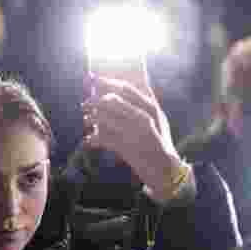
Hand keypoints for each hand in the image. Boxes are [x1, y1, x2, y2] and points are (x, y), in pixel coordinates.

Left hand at [82, 74, 184, 194]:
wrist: (165, 170)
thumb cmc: (158, 141)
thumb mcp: (158, 120)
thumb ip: (144, 104)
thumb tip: (121, 89)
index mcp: (151, 108)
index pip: (127, 89)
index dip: (109, 83)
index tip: (96, 79)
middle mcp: (143, 118)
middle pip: (112, 102)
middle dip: (95, 102)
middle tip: (85, 104)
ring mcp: (135, 133)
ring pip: (105, 119)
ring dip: (92, 119)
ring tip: (86, 120)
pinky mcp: (127, 148)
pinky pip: (104, 139)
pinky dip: (94, 139)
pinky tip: (89, 139)